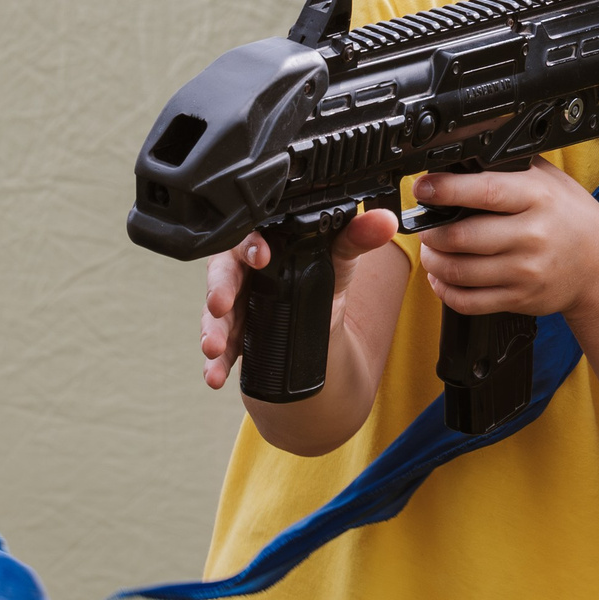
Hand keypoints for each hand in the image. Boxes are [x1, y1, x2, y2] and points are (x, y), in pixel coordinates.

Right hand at [199, 208, 401, 388]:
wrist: (320, 321)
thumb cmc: (321, 276)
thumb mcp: (339, 258)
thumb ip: (357, 238)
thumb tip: (385, 222)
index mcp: (263, 244)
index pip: (249, 236)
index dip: (250, 245)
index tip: (261, 257)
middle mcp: (241, 271)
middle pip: (223, 275)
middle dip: (219, 290)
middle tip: (221, 305)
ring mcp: (234, 305)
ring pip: (215, 315)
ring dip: (213, 332)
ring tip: (213, 349)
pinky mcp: (233, 335)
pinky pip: (220, 348)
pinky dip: (215, 364)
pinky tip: (215, 377)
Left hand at [414, 161, 598, 326]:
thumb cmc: (571, 218)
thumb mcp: (550, 180)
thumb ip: (509, 168)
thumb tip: (460, 153)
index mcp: (537, 198)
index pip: (484, 191)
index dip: (446, 189)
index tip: (423, 188)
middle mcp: (531, 235)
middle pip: (462, 236)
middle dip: (431, 231)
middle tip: (424, 225)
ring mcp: (525, 271)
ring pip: (459, 271)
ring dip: (433, 260)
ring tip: (431, 250)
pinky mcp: (520, 298)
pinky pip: (469, 301)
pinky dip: (445, 290)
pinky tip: (442, 277)